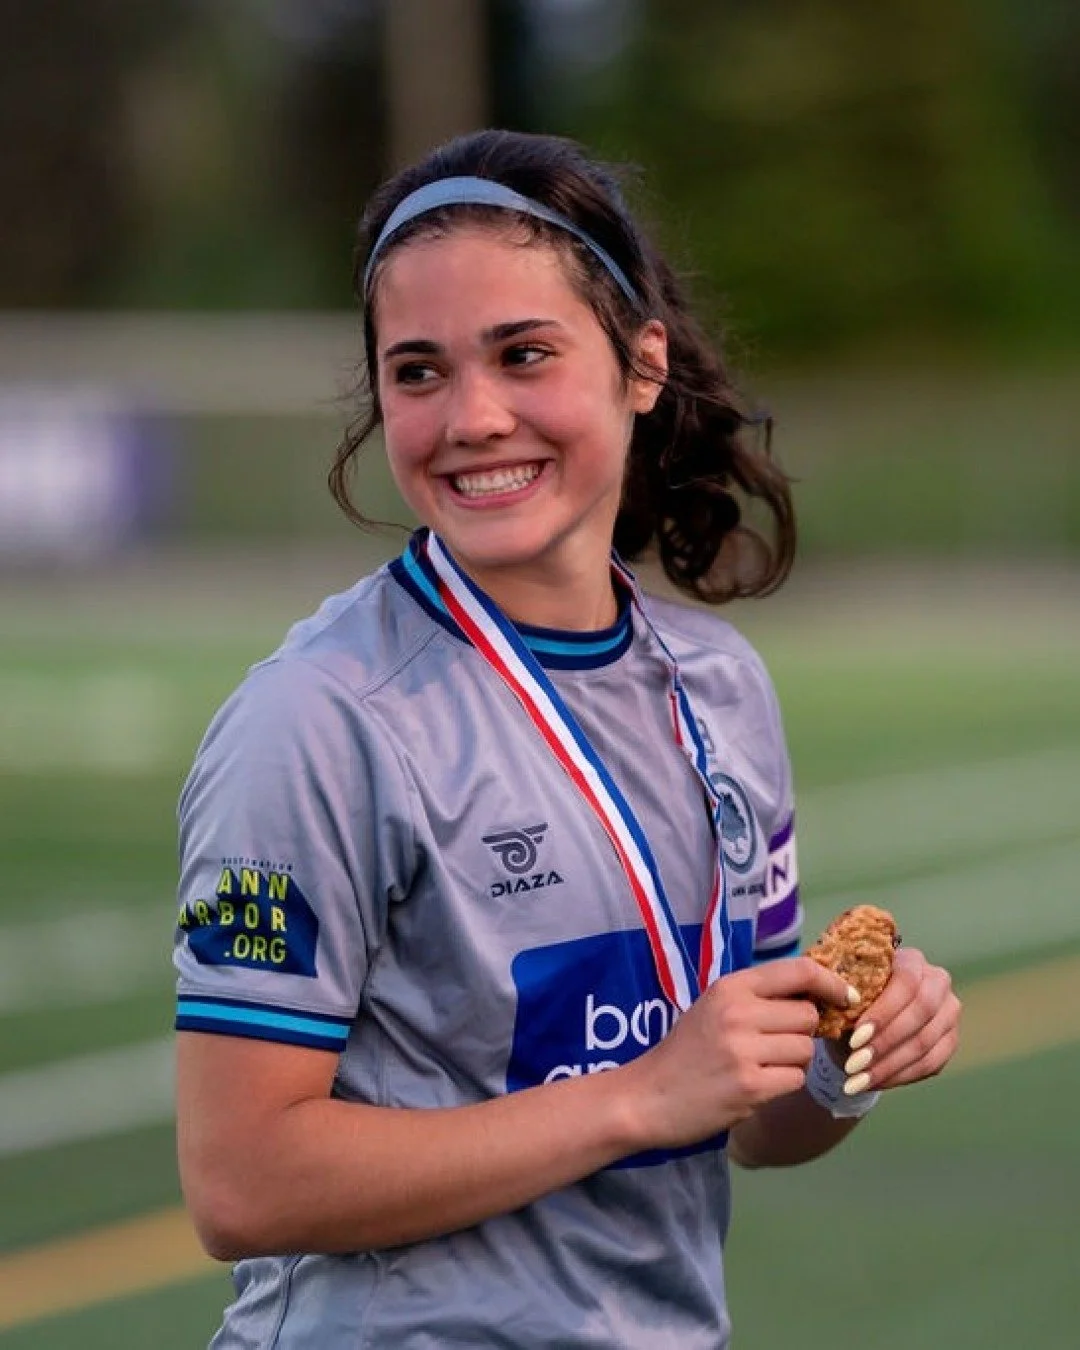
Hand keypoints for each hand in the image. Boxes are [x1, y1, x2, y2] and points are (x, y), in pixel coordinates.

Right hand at [620, 957, 857, 1150]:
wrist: (648, 1097)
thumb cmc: (687, 1051)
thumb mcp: (715, 1008)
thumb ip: (759, 998)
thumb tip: (817, 992)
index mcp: (731, 987)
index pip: (799, 970)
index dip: (831, 982)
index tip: (845, 996)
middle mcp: (738, 1012)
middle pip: (808, 1015)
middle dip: (801, 1032)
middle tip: (775, 1046)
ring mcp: (744, 1049)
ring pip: (805, 1049)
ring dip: (794, 1062)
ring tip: (763, 1068)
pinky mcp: (751, 1085)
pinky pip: (795, 1078)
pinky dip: (784, 1084)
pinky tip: (757, 1086)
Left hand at [842, 947, 961, 1092]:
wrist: (865, 1021)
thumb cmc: (852, 1000)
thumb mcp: (846, 992)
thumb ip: (847, 994)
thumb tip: (839, 1002)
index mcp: (912, 960)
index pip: (907, 983)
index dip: (884, 1012)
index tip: (856, 1038)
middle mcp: (938, 981)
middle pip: (921, 1013)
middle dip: (885, 1042)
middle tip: (854, 1064)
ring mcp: (948, 1012)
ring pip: (924, 1043)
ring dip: (888, 1066)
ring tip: (857, 1081)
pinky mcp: (950, 1041)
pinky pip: (931, 1064)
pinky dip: (899, 1076)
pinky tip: (873, 1083)